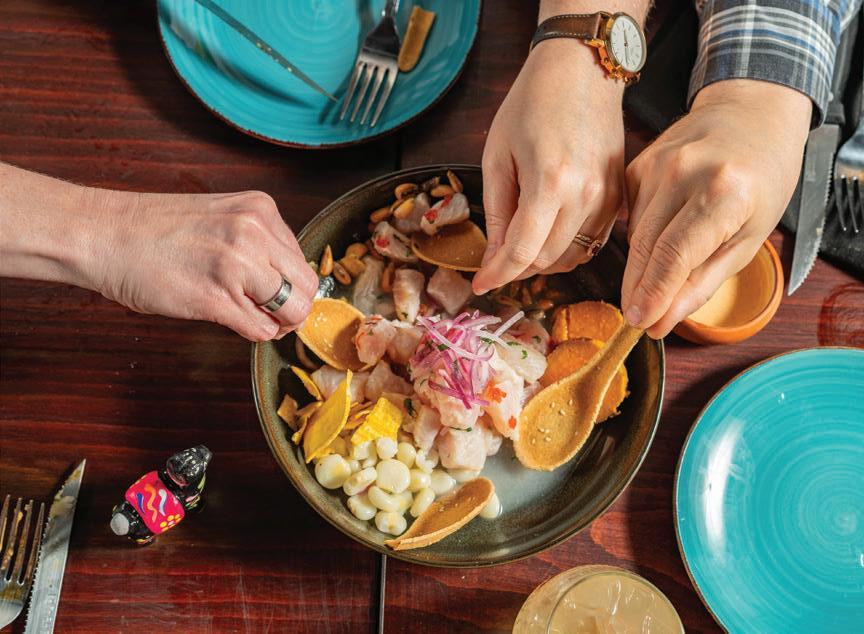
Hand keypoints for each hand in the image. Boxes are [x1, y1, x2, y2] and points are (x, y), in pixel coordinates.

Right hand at [94, 190, 317, 340]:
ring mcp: (237, 266)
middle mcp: (255, 234)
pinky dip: (253, 333)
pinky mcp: (217, 298)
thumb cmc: (154, 230)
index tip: (275, 293)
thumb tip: (288, 279)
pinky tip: (230, 319)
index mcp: (260, 210)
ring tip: (248, 315)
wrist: (103, 234)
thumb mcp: (223, 217)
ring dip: (275, 323)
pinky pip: (261, 330)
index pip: (303, 260)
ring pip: (292, 312)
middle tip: (270, 313)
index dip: (293, 284)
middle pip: (308, 289)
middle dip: (293, 308)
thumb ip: (259, 241)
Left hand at [473, 39, 625, 293]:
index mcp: (549, 182)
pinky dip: (568, 249)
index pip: (521, 252)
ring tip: (523, 243)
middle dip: (517, 266)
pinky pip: (594, 243)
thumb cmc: (532, 103)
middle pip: (547, 261)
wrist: (583, 70)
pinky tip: (550, 234)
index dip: (497, 275)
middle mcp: (585, 195)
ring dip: (543, 262)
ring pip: (572, 258)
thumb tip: (494, 257)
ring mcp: (608, 198)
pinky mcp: (620, 198)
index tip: (480, 284)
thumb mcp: (498, 155)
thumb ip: (497, 211)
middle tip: (497, 256)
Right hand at [622, 79, 811, 336]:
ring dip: (639, 267)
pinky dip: (641, 236)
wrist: (752, 112)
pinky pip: (631, 215)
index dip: (653, 294)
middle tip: (638, 317)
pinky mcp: (638, 164)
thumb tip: (663, 320)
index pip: (674, 255)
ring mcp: (656, 164)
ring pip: (634, 235)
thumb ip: (704, 282)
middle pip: (646, 248)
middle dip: (639, 289)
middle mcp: (684, 173)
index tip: (641, 322)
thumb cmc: (762, 176)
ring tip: (651, 284)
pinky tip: (658, 238)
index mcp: (724, 192)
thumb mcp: (750, 237)